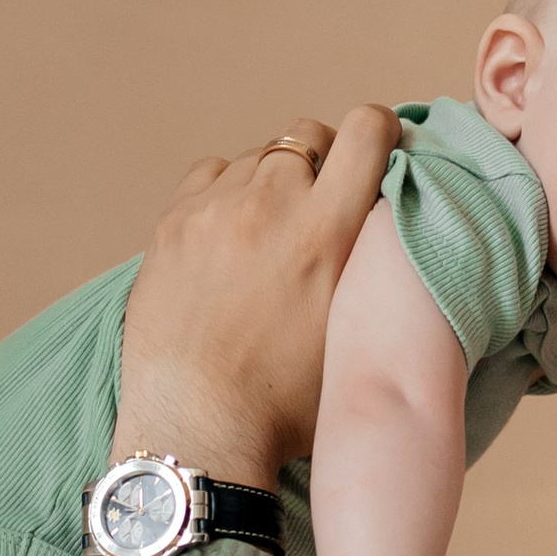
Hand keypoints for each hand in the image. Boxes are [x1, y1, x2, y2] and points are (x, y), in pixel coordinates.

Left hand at [112, 106, 399, 481]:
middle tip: (323, 200)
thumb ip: (371, 262)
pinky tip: (230, 232)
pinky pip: (211, 174)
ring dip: (274, 179)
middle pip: (308, 134)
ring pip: (258, 156)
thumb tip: (383, 216)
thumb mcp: (355, 330)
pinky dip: (227, 190)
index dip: (380, 131)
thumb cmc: (285, 400)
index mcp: (327, 230)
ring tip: (272, 230)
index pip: (366, 130)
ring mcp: (214, 209)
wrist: (197, 425)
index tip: (380, 149)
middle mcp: (271, 204)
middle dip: (324, 157)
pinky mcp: (173, 224)